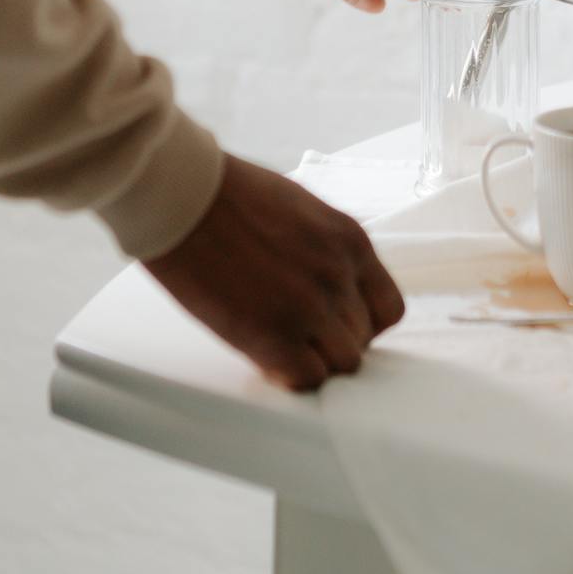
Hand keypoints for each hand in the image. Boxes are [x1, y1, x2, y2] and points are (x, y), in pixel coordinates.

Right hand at [144, 155, 404, 389]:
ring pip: (342, 364)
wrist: (184, 198)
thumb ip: (323, 250)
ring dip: (314, 361)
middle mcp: (340, 277)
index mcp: (350, 242)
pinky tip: (266, 359)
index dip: (363, 323)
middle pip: (363, 339)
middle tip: (300, 337)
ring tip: (280, 347)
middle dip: (333, 343)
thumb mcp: (299, 210)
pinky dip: (290, 376)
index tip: (337, 325)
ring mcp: (310, 308)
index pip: (388, 307)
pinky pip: (307, 378)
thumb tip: (324, 284)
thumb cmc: (227, 195)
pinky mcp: (274, 335)